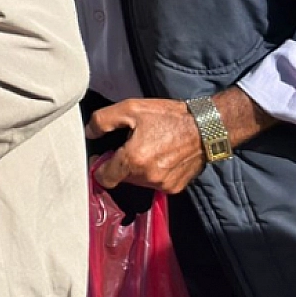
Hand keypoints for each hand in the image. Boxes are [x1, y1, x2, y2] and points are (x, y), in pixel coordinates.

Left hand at [87, 98, 205, 193]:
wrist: (208, 127)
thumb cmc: (169, 116)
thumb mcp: (130, 109)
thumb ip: (102, 121)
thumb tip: (89, 134)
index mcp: (134, 160)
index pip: (105, 178)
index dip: (100, 166)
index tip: (104, 155)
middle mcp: (148, 177)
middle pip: (121, 179)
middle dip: (120, 164)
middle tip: (130, 145)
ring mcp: (163, 185)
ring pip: (138, 182)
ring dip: (137, 169)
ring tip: (148, 148)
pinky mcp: (176, 187)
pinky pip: (155, 184)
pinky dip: (153, 173)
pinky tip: (161, 156)